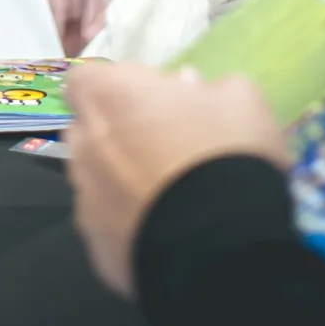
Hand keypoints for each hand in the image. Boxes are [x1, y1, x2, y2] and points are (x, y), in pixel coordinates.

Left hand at [64, 63, 290, 296]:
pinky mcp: (98, 246)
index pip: (86, 79)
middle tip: (160, 146)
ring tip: (166, 195)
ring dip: (119, 180)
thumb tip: (190, 88)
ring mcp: (87, 198)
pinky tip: (165, 231)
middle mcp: (85, 144)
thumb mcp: (239, 100)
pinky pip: (108, 226)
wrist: (227, 244)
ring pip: (95, 180)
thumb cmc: (226, 155)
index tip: (146, 101)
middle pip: (88, 129)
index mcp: (109, 96)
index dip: (114, 89)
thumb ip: (206, 88)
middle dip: (114, 134)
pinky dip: (128, 224)